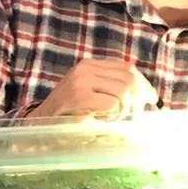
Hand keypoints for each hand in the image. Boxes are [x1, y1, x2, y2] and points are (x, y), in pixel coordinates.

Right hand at [26, 60, 157, 120]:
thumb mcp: (88, 93)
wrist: (38, 124)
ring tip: (113, 118)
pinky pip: (112, 104)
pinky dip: (114, 115)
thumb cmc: (66, 113)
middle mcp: (85, 68)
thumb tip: (144, 92)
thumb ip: (109, 87)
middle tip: (137, 115)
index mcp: (88, 65)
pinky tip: (103, 120)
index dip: (143, 84)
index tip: (150, 99)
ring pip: (123, 91)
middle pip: (129, 78)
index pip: (127, 67)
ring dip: (125, 110)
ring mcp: (81, 82)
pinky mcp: (80, 97)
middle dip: (139, 98)